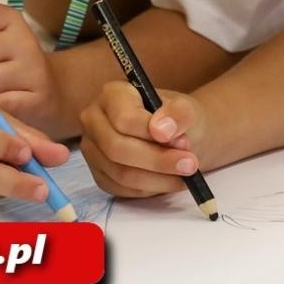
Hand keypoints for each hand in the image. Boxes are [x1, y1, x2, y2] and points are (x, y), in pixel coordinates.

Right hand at [79, 81, 206, 197]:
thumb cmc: (176, 118)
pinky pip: (122, 189)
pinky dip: (151, 189)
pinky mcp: (100, 175)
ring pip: (121, 173)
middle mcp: (94, 121)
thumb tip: (162, 130)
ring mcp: (93, 151)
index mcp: (112, 95)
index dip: (152, 134)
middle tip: (190, 165)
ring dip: (158, 179)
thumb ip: (178, 114)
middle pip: (118, 148)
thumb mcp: (186, 109)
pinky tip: (171, 181)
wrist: (175, 135)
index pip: (124, 119)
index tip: (184, 143)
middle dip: (158, 160)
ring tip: (186, 174)